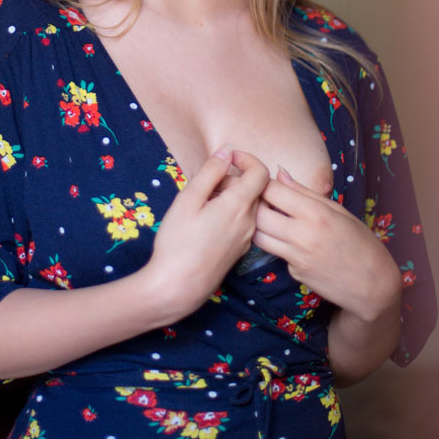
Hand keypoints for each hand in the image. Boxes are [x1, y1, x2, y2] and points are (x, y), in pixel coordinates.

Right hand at [145, 148, 269, 322]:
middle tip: (206, 182)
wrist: (178, 287)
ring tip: (204, 201)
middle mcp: (250, 222)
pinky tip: (207, 221)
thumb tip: (226, 151)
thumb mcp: (188, 199)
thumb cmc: (178, 241)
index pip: (261, 173)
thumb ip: (210, 172)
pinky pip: (243, 222)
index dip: (247, 158)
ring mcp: (246, 239)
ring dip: (233, 195)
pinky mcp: (239, 251)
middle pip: (255, 189)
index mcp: (239, 205)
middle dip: (235, 177)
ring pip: (249, 206)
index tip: (227, 157)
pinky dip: (231, 212)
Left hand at [254, 167, 400, 323]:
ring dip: (257, 224)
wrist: (373, 285)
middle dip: (253, 203)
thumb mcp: (338, 210)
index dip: (262, 182)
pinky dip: (276, 245)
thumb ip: (304, 192)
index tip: (263, 181)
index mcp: (315, 213)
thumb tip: (280, 173)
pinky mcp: (294, 273)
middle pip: (257, 214)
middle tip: (257, 199)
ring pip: (258, 236)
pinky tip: (289, 242)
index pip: (272, 190)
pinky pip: (275, 253)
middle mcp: (302, 235)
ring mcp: (296, 256)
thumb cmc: (361, 242)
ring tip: (268, 217)